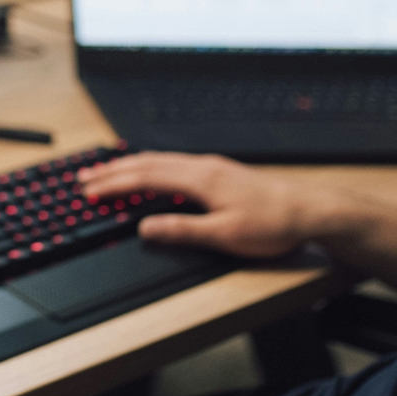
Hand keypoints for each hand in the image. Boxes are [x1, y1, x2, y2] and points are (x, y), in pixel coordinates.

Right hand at [79, 152, 339, 259]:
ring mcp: (212, 166)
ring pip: (161, 159)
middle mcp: (203, 166)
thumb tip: (145, 228)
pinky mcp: (221, 171)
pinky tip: (153, 170)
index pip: (145, 178)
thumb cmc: (273, 224)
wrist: (310, 210)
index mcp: (199, 179)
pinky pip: (175, 161)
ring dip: (131, 165)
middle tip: (85, 178)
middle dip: (114, 171)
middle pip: (148, 163)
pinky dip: (152, 165)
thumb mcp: (224, 236)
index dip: (114, 185)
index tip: (89, 190)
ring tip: (109, 171)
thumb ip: (181, 230)